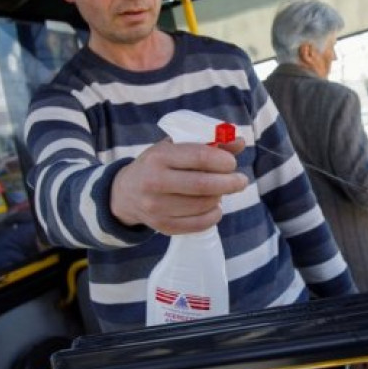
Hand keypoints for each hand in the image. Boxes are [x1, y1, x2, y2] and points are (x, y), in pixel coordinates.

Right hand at [110, 137, 247, 233]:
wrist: (126, 193)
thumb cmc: (158, 165)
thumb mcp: (175, 148)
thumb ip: (208, 143)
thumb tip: (240, 142)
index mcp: (159, 156)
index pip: (200, 157)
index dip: (223, 160)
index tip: (232, 163)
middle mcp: (155, 182)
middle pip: (203, 185)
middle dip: (229, 183)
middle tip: (241, 181)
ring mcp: (157, 207)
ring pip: (203, 205)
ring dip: (220, 198)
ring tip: (222, 191)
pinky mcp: (162, 226)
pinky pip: (198, 224)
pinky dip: (213, 215)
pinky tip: (215, 206)